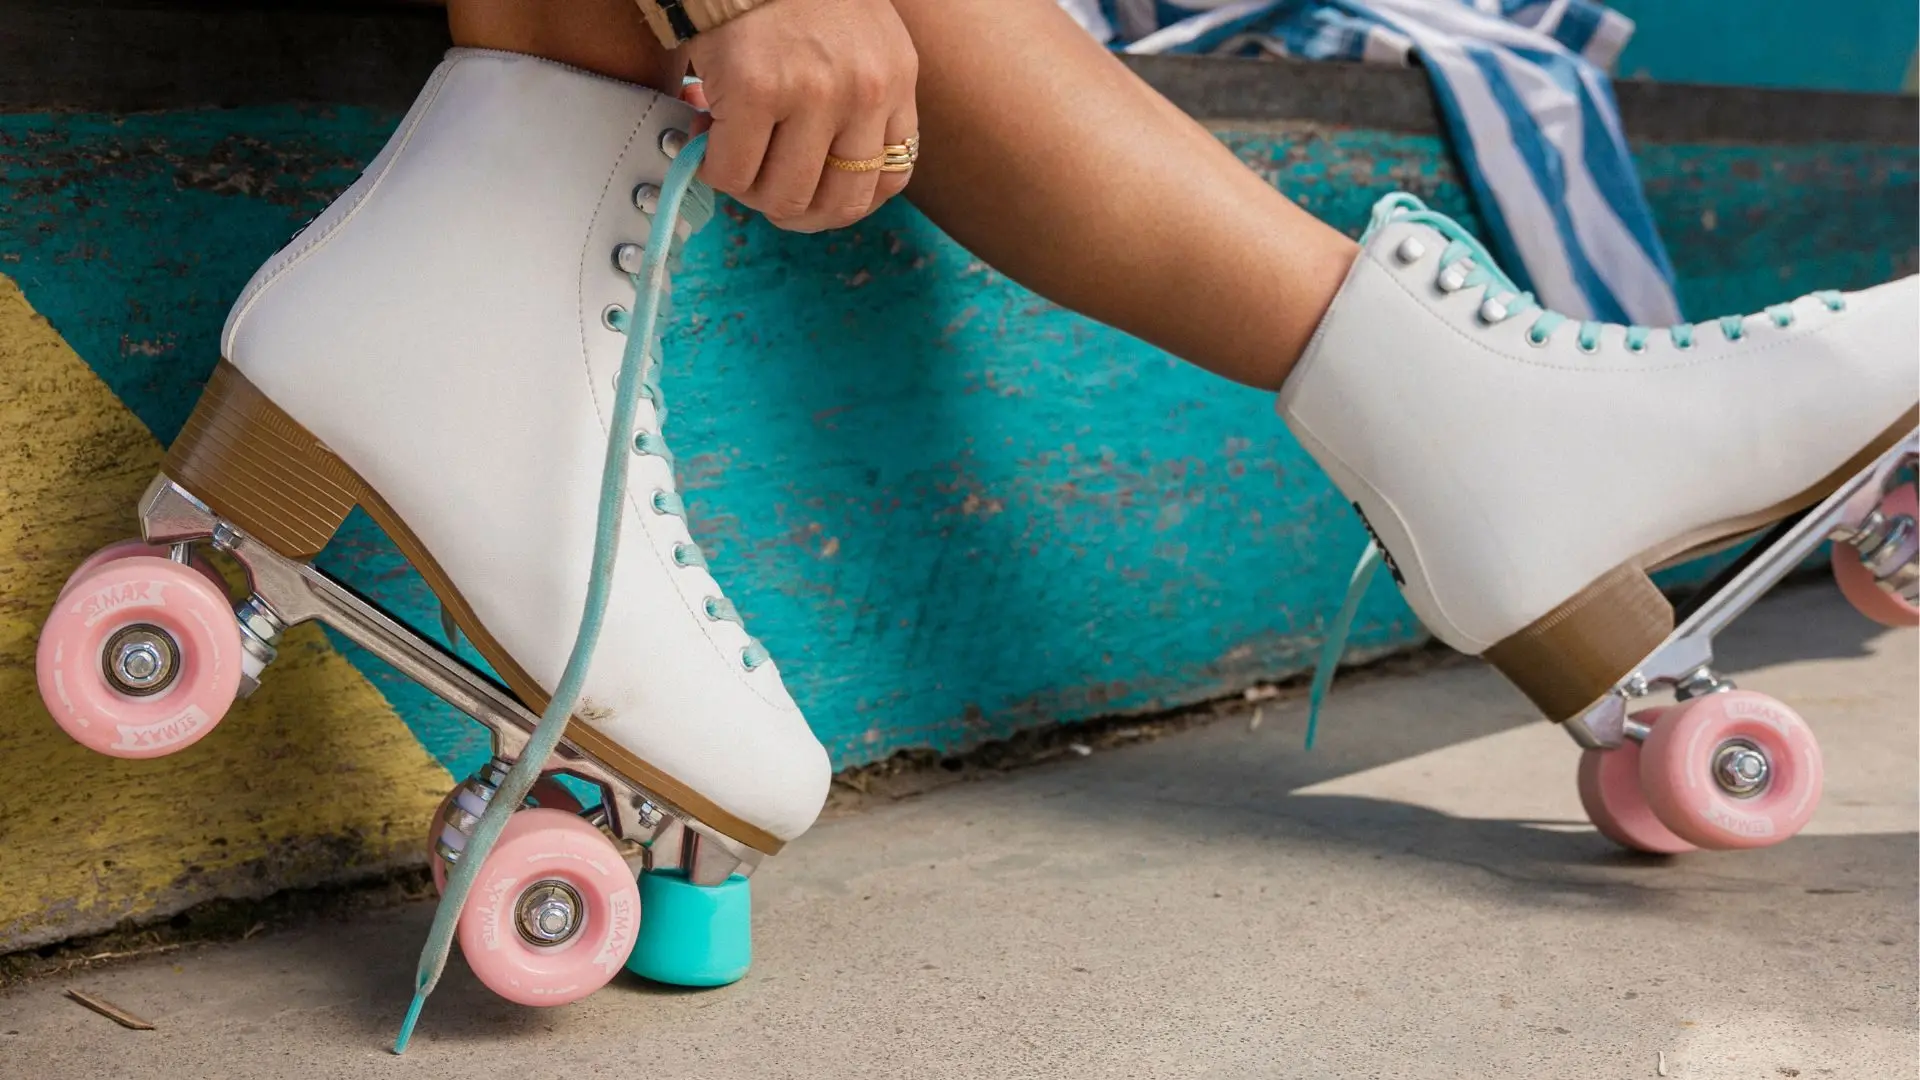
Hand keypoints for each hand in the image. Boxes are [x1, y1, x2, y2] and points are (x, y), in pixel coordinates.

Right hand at [682, 0, 918, 232]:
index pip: (890, 178)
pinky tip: (706, 136)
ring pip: (783, 196)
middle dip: (795, 208)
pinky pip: (732, 171)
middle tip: (763, 186)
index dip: (844, 199)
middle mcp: (865, 91)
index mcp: (895, 79)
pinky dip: (713, 168)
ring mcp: (814, 94)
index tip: (812, 192)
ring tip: (731, 157)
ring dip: (751, 192)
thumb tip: (815, 176)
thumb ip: (857, 98)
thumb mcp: (858, 40)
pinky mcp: (758, 92)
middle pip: (838, 203)